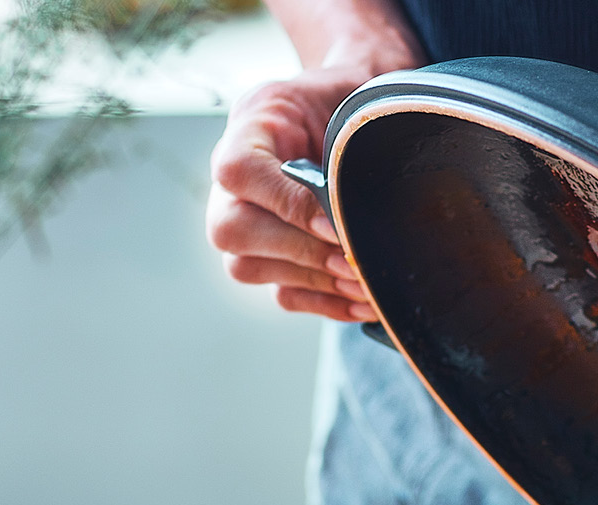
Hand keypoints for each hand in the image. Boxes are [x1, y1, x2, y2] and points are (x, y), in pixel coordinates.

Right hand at [206, 51, 419, 320]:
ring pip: (249, 269)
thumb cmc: (349, 110)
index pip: (238, 172)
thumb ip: (343, 151)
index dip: (286, 206)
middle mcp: (230, 184)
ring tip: (367, 283)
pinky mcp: (268, 263)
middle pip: (233, 230)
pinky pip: (283, 295)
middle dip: (302, 253)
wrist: (357, 127)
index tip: (334, 225)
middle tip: (354, 262)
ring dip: (316, 282)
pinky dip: (327, 304)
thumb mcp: (346, 108)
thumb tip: (349, 220)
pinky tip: (364, 302)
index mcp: (247, 131)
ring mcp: (243, 228)